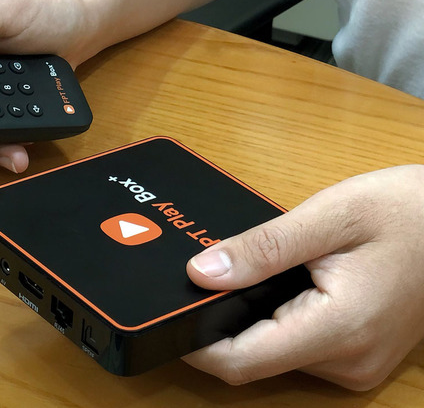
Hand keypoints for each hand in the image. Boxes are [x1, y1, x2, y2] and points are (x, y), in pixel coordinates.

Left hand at [183, 165, 423, 390]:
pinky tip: (280, 286)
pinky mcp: (356, 354)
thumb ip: (261, 249)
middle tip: (209, 278)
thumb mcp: (328, 217)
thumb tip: (201, 273)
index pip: (242, 361)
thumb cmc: (406, 211)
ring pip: (273, 354)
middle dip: (221, 325)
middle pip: (253, 359)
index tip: (173, 317)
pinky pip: (296, 346)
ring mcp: (355, 363)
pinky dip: (276, 320)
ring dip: (251, 320)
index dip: (197, 346)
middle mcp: (348, 360)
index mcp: (339, 328)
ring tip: (252, 275)